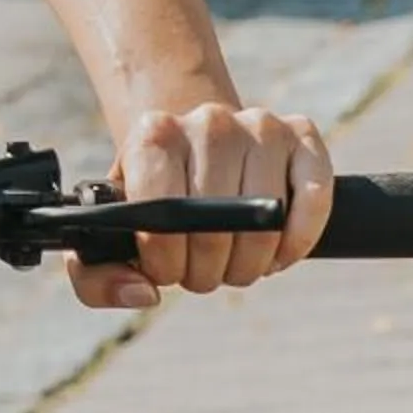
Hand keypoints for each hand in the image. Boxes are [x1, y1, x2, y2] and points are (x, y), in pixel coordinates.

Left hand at [69, 101, 333, 313]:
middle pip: (215, 227)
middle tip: (200, 272)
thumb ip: (99, 272)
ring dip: (250, 264)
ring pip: (265, 222)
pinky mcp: (303, 137)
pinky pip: (313, 198)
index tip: (165, 270)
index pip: (162, 217)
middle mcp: (208, 121)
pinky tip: (278, 255)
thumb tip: (142, 291)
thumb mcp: (113, 224)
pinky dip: (298, 240)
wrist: (193, 145)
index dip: (165, 261)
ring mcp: (260, 125)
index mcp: (154, 134)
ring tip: (233, 263)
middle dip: (206, 270)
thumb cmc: (154, 196)